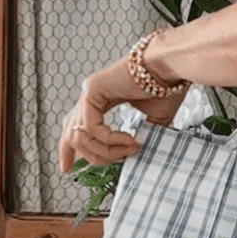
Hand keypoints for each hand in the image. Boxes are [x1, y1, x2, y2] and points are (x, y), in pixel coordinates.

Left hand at [58, 54, 188, 176]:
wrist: (170, 68)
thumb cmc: (166, 89)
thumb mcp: (153, 122)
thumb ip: (137, 138)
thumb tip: (134, 156)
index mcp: (99, 101)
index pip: (74, 128)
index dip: (67, 151)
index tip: (67, 169)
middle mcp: (90, 97)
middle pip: (71, 136)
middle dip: (88, 157)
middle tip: (116, 162)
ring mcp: (88, 92)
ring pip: (80, 136)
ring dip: (106, 151)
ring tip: (130, 150)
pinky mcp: (92, 89)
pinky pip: (92, 126)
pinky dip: (110, 139)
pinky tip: (129, 139)